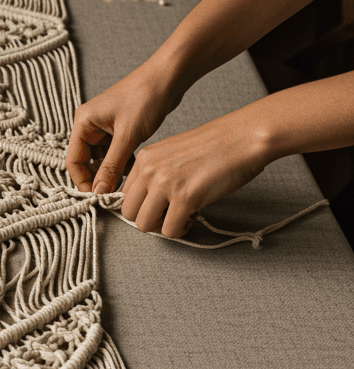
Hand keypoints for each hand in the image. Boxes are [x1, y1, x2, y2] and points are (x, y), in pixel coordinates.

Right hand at [66, 61, 181, 193]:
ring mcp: (104, 127)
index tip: (98, 199)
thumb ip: (112, 166)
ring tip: (128, 184)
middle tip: (114, 196)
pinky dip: (122, 164)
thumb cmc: (146, 97)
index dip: (84, 182)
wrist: (168, 76)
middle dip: (99, 179)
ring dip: (112, 173)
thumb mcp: (128, 135)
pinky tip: (135, 171)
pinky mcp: (119, 129)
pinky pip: (115, 153)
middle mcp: (90, 124)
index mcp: (83, 122)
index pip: (74, 161)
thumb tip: (99, 192)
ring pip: (102, 159)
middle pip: (86, 162)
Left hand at [119, 110, 270, 237]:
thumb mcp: (172, 153)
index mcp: (145, 158)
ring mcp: (165, 184)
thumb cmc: (215, 146)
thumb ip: (156, 173)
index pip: (124, 194)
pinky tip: (194, 215)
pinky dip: (181, 229)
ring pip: (143, 225)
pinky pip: (170, 231)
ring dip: (162, 227)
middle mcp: (149, 170)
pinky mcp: (185, 198)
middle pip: (129, 212)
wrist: (243, 137)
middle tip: (169, 214)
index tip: (158, 205)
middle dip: (148, 218)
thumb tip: (149, 201)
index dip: (141, 205)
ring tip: (182, 215)